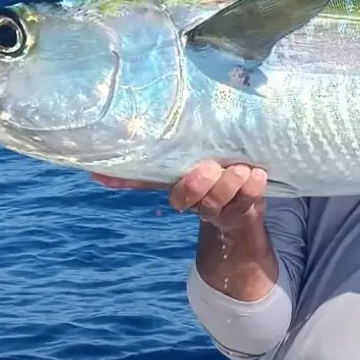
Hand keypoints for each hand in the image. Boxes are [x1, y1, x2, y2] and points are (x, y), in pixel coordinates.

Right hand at [91, 160, 268, 232]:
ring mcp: (217, 206)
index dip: (124, 179)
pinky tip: (257, 174)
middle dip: (195, 185)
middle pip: (185, 198)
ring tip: (241, 169)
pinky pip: (247, 201)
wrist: (246, 208)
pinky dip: (252, 187)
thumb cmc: (218, 173)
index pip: (143, 181)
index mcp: (175, 184)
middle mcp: (191, 199)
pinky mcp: (242, 209)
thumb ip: (170, 151)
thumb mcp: (196, 159)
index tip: (102, 175)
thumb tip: (114, 149)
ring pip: (217, 200)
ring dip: (229, 184)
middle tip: (208, 168)